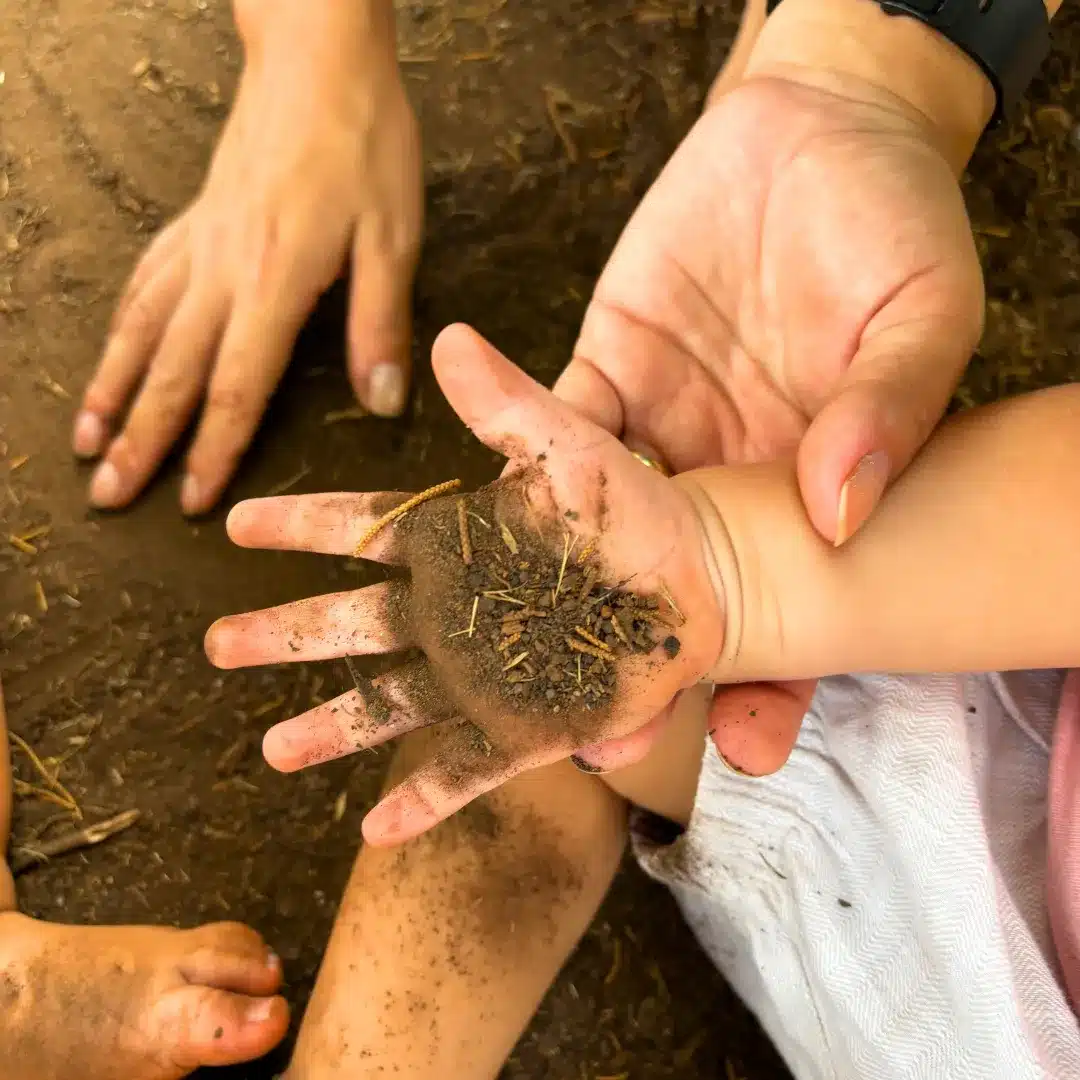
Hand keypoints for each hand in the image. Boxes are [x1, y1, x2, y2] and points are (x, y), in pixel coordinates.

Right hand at [74, 5, 422, 514]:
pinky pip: (144, 285)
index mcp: (276, 281)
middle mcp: (222, 270)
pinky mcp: (192, 223)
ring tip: (85, 444)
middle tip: (107, 496)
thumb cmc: (364, 144)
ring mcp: (199, 245)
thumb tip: (380, 403)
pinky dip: (121, 332)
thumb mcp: (393, 235)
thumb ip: (380, 322)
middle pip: (172, 370)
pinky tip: (112, 358)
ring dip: (112, 392)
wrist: (316, 60)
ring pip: (142, 330)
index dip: (212, 449)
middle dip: (141, 440)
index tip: (189, 503)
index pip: (234, 384)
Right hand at [205, 325, 724, 843]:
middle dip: (288, 634)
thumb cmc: (632, 510)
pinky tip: (373, 829)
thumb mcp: (569, 445)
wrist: (695, 582)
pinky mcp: (527, 731)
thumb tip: (449, 337)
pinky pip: (463, 769)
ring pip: (390, 704)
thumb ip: (508, 404)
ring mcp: (484, 677)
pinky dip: (421, 799)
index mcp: (454, 545)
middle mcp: (453, 615)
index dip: (299, 525)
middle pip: (353, 626)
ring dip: (333, 726)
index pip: (358, 530)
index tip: (238, 523)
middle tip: (220, 644)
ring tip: (273, 751)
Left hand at [554, 0, 986, 773]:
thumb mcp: (923, 314)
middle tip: (587, 748)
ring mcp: (659, 434)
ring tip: (495, 663)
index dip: (768, 680)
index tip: (734, 745)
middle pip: (673, 594)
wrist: (823, 127)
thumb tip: (838, 507)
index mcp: (810, 492)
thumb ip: (888, 409)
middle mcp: (726, 483)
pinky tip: (459, 526)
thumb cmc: (899, 221)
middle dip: (626, 670)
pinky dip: (506, 463)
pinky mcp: (606, 372)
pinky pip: (547, 428)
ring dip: (542, 594)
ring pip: (594, 531)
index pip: (789, 610)